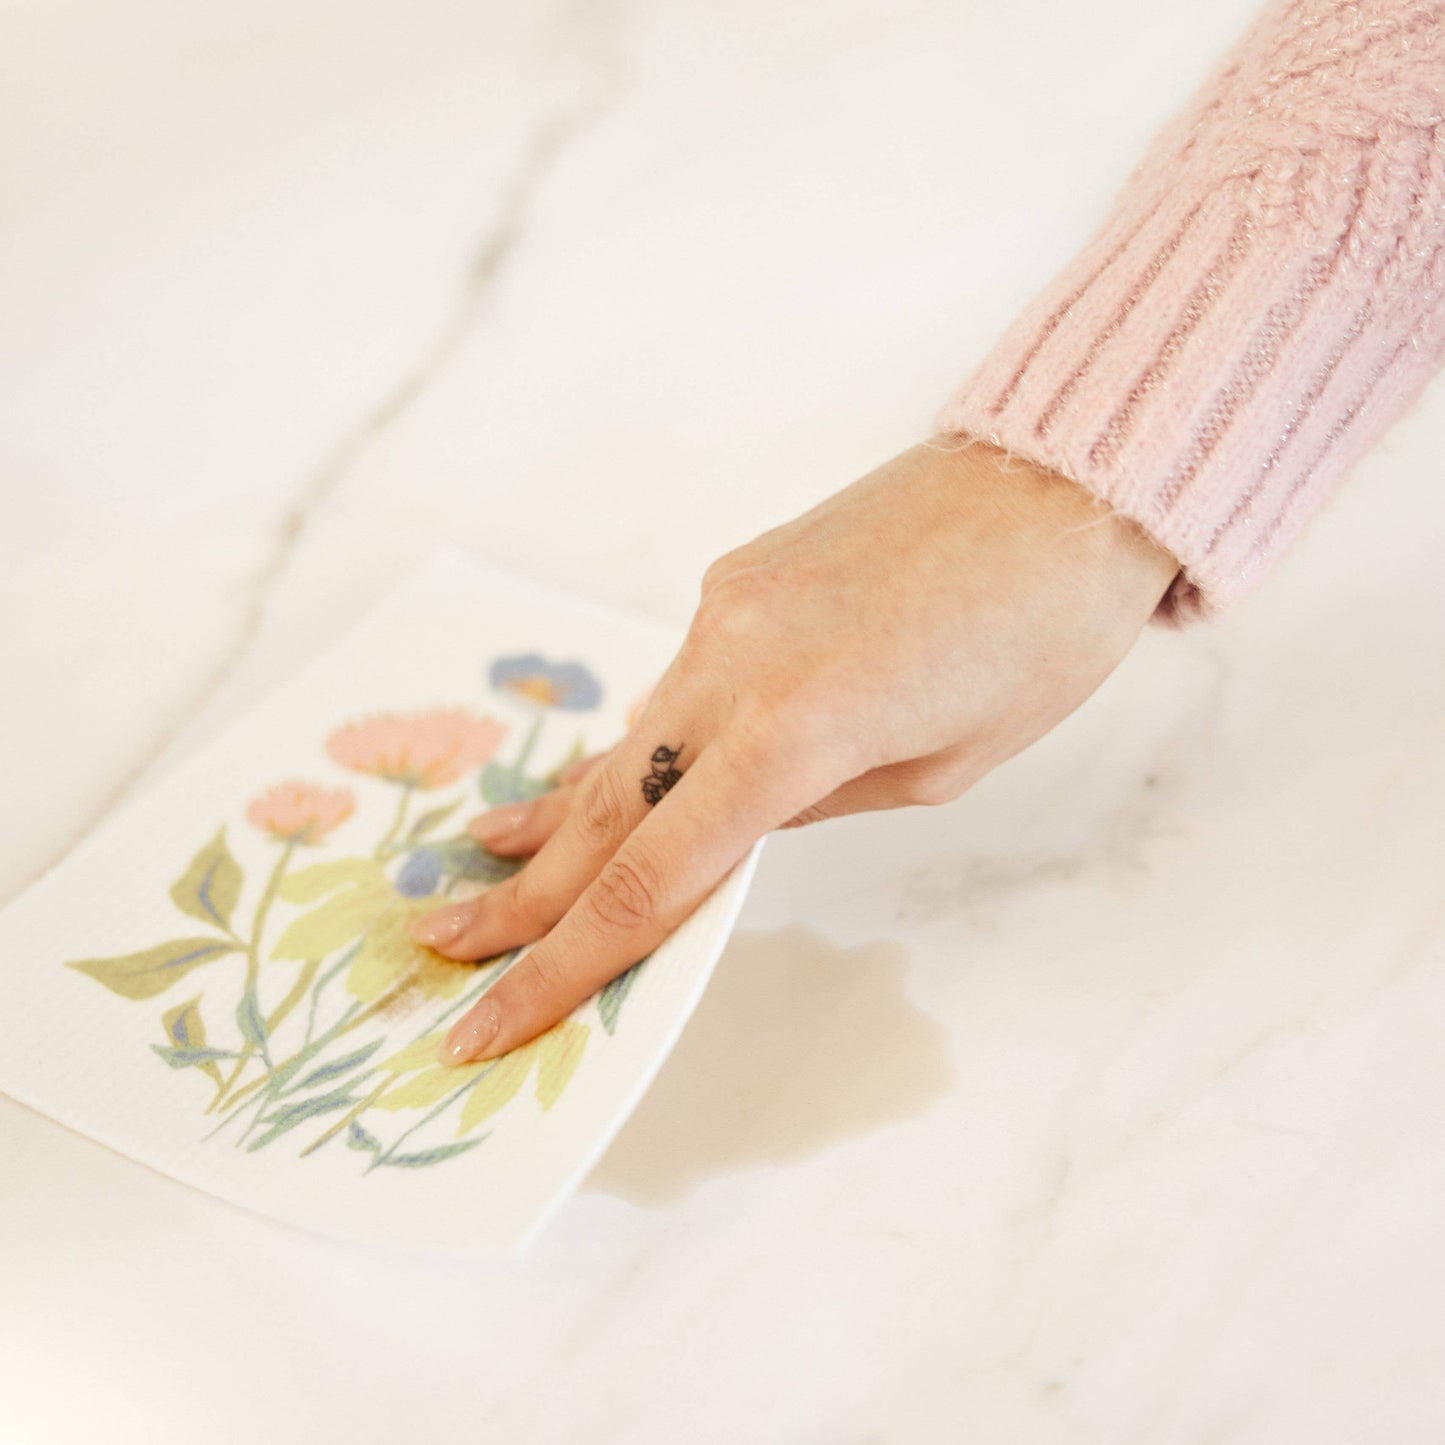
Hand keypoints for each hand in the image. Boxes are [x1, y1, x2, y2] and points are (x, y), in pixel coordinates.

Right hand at [411, 438, 1179, 1063]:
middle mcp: (732, 663)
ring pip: (630, 743)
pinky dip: (632, 748)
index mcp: (797, 730)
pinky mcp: (737, 580)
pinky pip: (671, 688)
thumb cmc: (1041, 635)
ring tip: (480, 863)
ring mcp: (725, 611)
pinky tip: (594, 781)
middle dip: (524, 897)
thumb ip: (816, 801)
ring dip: (561, 817)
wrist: (1060, 481)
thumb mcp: (944, 763)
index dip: (564, 964)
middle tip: (441, 947)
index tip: (490, 1021)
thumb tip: (731, 818)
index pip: (653, 877)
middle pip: (607, 811)